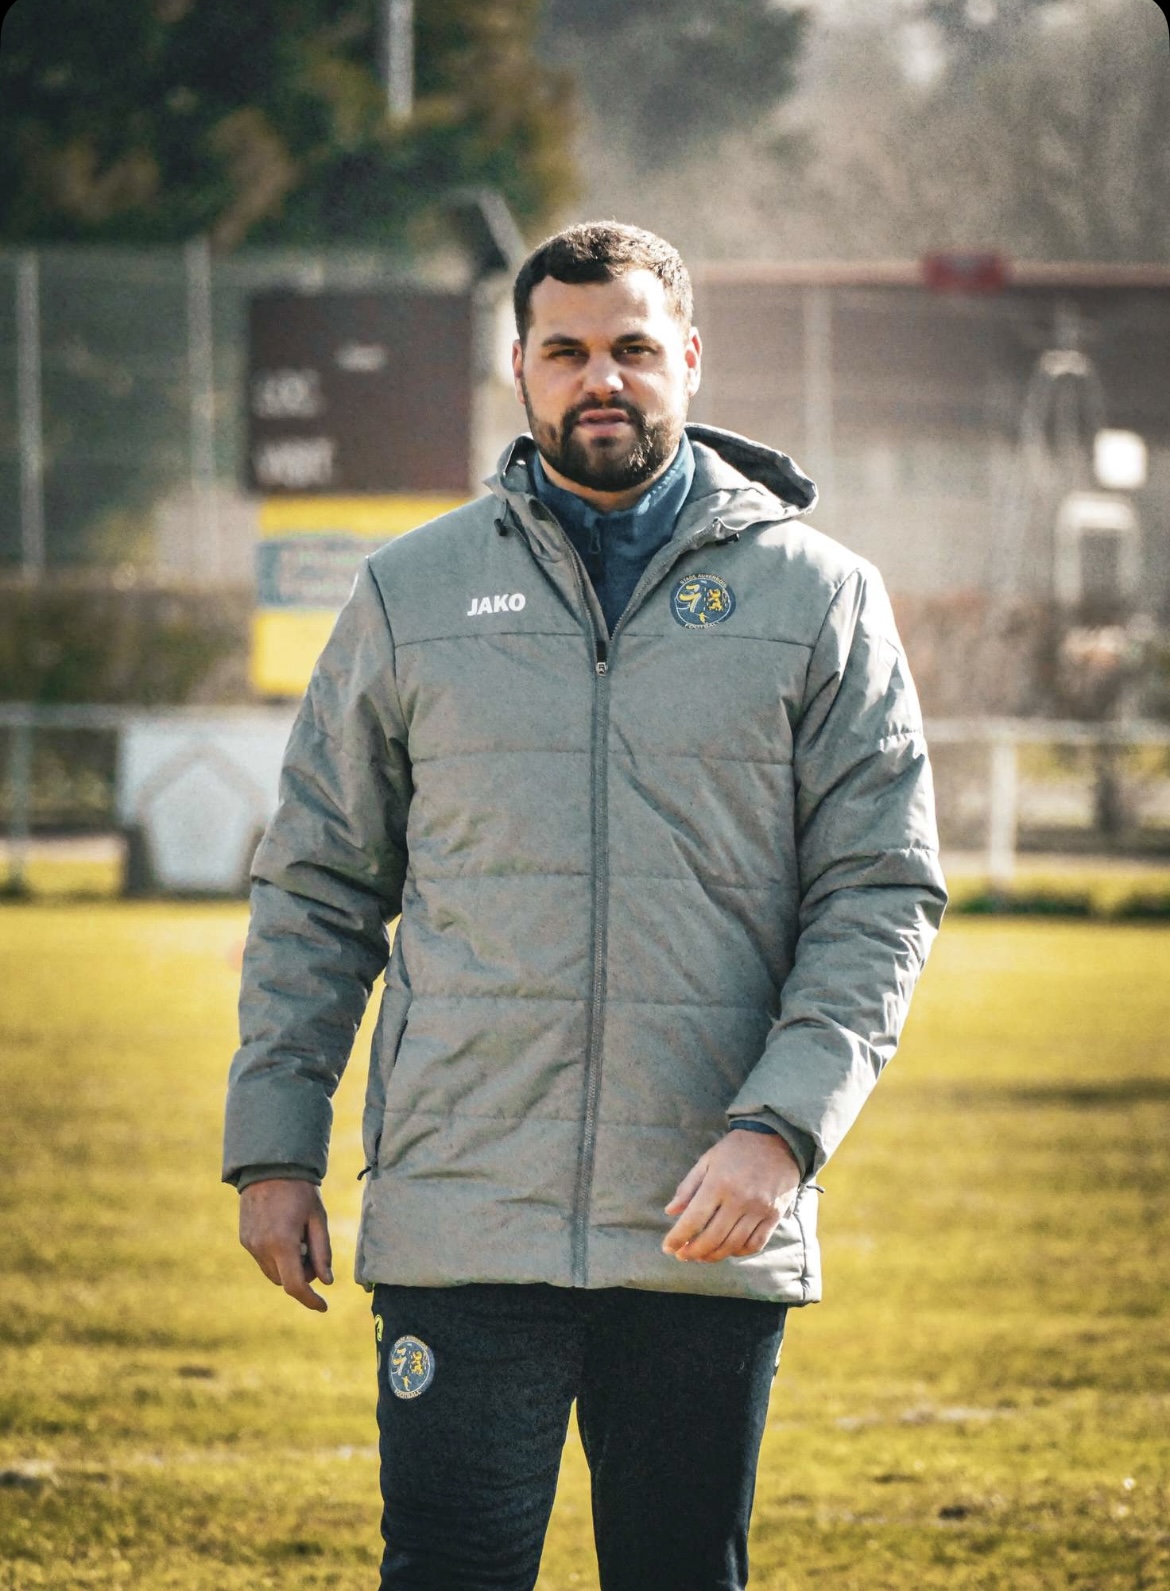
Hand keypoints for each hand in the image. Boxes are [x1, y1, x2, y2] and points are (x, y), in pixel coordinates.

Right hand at [239, 1179, 333, 1311]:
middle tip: (312, 1250)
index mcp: (283, 1244)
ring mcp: (250, 1245)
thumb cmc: (300, 1191)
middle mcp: (262, 1248)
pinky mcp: (244, 1239)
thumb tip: (327, 1281)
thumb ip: (323, 1252)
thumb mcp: (318, 1218)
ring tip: (298, 1237)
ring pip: (273, 1272)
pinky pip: (262, 1259)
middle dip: (302, 1275)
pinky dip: (276, 1256)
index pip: (296, 1286)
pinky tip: (285, 1231)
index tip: (323, 1306)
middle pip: (284, 1281)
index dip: (310, 1300)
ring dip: (288, 1266)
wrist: (270, 1167)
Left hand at [662, 1131, 801, 1262]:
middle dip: (693, 1252)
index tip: (667, 1248)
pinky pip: (755, 1244)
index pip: (694, 1219)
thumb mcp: (708, 1160)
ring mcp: (759, 1210)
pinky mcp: (775, 1216)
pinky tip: (727, 1250)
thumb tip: (670, 1211)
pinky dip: (739, 1252)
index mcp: (719, 1183)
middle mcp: (739, 1199)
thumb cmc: (737, 1149)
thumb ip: (688, 1187)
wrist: (779, 1139)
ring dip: (713, 1256)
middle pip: (712, 1237)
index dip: (678, 1238)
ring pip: (733, 1245)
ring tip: (701, 1256)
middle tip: (682, 1256)